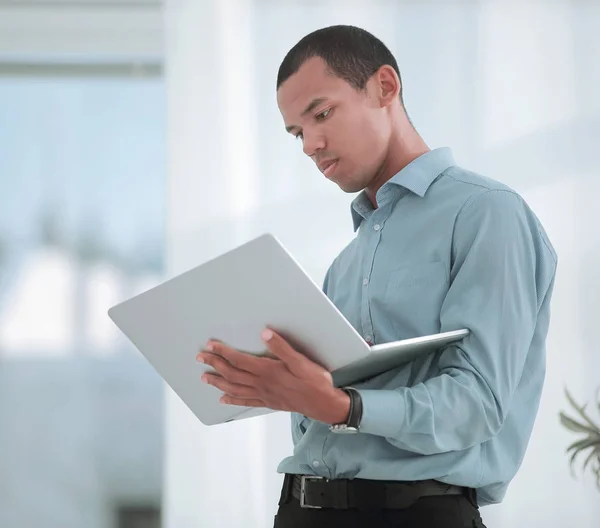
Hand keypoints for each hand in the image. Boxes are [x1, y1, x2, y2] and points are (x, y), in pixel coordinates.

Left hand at [196, 328, 350, 424]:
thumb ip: (282, 347)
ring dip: (218, 382)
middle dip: (215, 365)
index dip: (224, 352)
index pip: (239, 360)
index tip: (210, 345)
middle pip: (232, 374)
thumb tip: (265, 333)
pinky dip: (232, 400)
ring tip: (204, 378)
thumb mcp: (301, 361)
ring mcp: (264, 395)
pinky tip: (223, 400)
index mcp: (268, 371)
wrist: (323, 404)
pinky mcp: (268, 402)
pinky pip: (246, 401)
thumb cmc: (314, 381)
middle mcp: (262, 384)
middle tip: (200, 358)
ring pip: (234, 389)